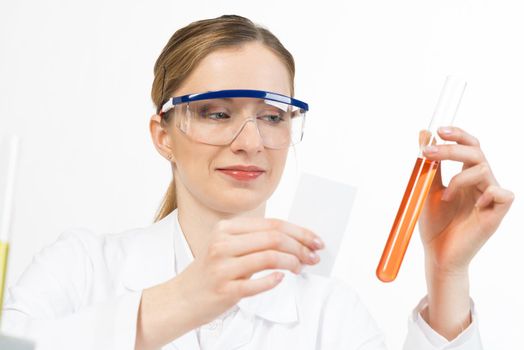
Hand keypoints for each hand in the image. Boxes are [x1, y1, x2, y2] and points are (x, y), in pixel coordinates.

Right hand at [175, 217, 323, 324]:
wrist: (181, 299)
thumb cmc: (209, 272)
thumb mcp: (225, 247)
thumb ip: (253, 240)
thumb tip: (293, 239)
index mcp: (225, 229)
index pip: (271, 224)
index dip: (298, 231)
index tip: (314, 239)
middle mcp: (222, 244)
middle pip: (273, 238)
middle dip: (300, 246)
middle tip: (314, 256)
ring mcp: (223, 267)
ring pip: (269, 257)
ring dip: (292, 262)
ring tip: (301, 268)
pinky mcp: (225, 289)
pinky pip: (257, 283)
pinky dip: (273, 280)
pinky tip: (281, 279)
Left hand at [419, 126, 513, 272]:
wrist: (437, 254)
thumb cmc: (434, 223)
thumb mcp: (427, 188)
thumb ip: (429, 163)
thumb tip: (423, 133)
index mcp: (466, 175)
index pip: (469, 146)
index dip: (458, 134)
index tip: (439, 130)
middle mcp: (481, 183)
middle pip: (476, 152)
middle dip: (451, 148)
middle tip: (428, 152)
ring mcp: (490, 198)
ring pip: (483, 169)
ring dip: (459, 178)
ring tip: (444, 197)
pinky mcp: (496, 214)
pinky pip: (502, 194)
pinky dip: (487, 194)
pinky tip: (472, 205)